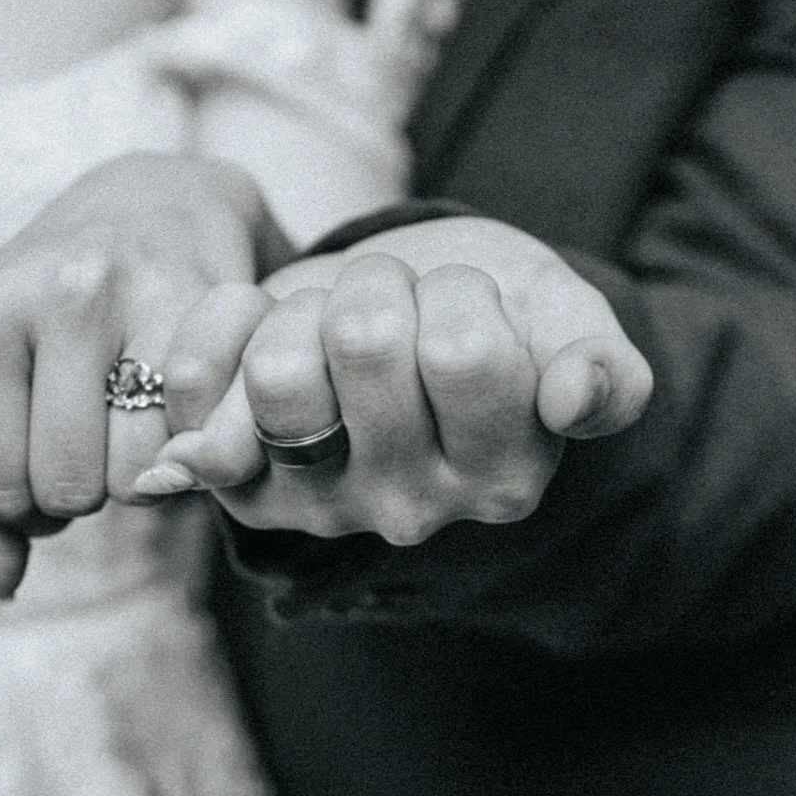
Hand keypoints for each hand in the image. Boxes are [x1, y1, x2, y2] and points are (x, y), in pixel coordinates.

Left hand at [0, 153, 289, 598]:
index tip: (44, 452)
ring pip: (144, 473)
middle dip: (86, 483)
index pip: (1, 489)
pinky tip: (186, 404)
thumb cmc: (59, 314)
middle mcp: (60, 293)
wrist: (157, 201)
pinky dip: (197, 442)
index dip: (27, 500)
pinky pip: (204, 438)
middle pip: (74, 487)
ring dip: (145, 468)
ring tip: (140, 412)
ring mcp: (146, 294)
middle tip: (97, 430)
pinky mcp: (220, 306)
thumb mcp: (0, 382)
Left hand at [132, 217, 652, 543]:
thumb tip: (574, 401)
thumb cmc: (492, 318)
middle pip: (364, 346)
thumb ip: (605, 367)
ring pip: (277, 371)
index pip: (464, 351)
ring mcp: (311, 500)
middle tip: (397, 310)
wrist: (407, 317)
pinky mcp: (234, 474)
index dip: (460, 294)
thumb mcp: (572, 324)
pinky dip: (222, 320)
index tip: (466, 307)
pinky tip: (261, 321)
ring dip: (304, 309)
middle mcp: (405, 506)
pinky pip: (190, 382)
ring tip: (333, 324)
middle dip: (382, 289)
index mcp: (501, 475)